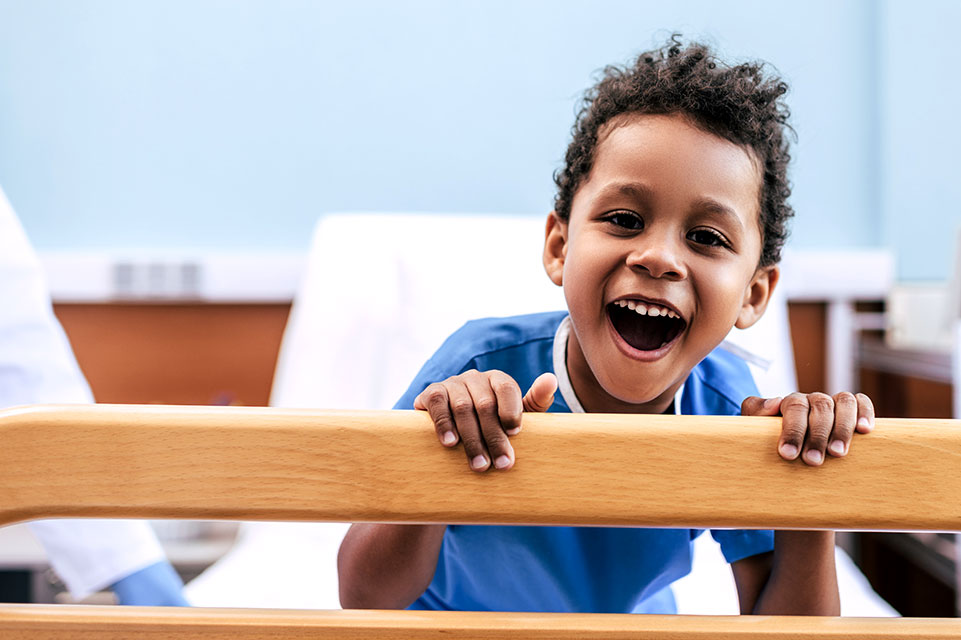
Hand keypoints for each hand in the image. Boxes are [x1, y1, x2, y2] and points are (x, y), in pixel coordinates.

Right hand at [414, 370, 556, 471]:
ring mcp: (452, 384)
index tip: (515, 433)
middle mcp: (475, 377)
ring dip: (471, 439)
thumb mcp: (518, 413)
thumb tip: (551, 379)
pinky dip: (444, 424)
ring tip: (479, 465)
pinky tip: (450, 443)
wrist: (455, 426)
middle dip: (494, 437)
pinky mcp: (432, 392)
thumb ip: (536, 400)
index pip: (506, 387)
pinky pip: (437, 403)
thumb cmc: (494, 422)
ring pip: (463, 407)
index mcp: (497, 379)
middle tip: (501, 464)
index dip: (511, 409)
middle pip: (486, 404)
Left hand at [741, 392, 874, 465]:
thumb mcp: (755, 431)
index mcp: (789, 402)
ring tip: (837, 454)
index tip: (787, 454)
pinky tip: (865, 431)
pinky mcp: (851, 410)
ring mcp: (832, 403)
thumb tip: (775, 402)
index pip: (794, 406)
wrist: (787, 458)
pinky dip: (864, 412)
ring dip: (842, 427)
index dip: (792, 430)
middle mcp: (812, 400)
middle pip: (820, 406)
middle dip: (817, 435)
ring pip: (843, 402)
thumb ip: (756, 413)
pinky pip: (860, 402)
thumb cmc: (770, 446)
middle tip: (812, 461)